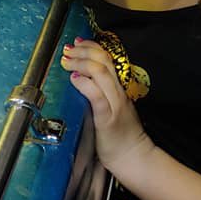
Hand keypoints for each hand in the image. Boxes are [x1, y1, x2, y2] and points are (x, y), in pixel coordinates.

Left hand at [60, 38, 152, 172]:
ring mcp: (114, 104)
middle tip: (68, 49)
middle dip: (84, 50)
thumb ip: (100, 93)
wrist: (133, 157)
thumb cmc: (119, 135)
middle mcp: (118, 92)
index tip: (77, 42)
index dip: (91, 47)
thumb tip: (80, 79)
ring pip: (102, 74)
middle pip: (104, 61)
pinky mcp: (107, 118)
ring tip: (67, 60)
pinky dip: (85, 84)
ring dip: (81, 63)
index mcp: (118, 89)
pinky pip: (97, 96)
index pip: (107, 59)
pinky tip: (74, 79)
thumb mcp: (111, 108)